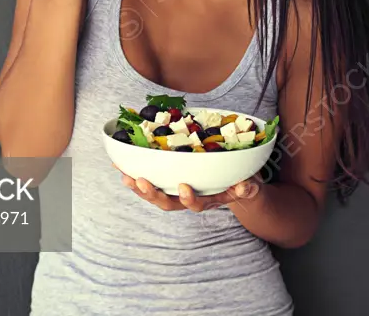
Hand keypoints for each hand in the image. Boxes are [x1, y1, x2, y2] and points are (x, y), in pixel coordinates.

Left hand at [113, 163, 261, 211]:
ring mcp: (177, 192)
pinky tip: (120, 163)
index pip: (196, 204)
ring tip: (125, 176)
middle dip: (153, 194)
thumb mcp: (249, 185)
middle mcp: (189, 198)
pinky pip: (150, 180)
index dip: (188, 198)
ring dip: (138, 187)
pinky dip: (135, 173)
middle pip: (168, 203)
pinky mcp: (169, 182)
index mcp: (208, 200)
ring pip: (155, 194)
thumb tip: (243, 187)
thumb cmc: (241, 183)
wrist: (235, 186)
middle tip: (141, 182)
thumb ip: (247, 187)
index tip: (183, 187)